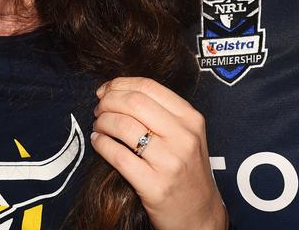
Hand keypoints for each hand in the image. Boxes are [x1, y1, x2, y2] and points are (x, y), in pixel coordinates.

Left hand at [91, 77, 226, 229]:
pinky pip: (118, 156)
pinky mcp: (154, 185)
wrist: (200, 215)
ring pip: (123, 126)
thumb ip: (163, 113)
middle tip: (98, 108)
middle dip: (108, 101)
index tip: (106, 89)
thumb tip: (121, 92)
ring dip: (102, 122)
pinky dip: (102, 145)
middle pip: (134, 102)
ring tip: (98, 126)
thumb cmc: (188, 172)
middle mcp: (183, 137)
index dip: (121, 84)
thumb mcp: (188, 136)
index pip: (149, 87)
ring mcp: (170, 161)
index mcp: (191, 119)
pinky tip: (98, 142)